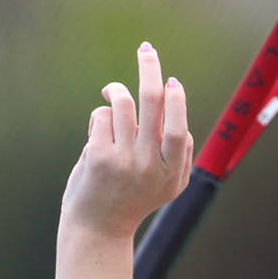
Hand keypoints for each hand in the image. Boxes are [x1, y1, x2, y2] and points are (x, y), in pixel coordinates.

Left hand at [60, 42, 193, 235]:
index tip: (172, 82)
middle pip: (153, 102)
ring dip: (115, 92)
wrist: (98, 230)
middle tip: (146, 49)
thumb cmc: (134, 198)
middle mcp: (150, 166)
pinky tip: (97, 132)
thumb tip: (178, 105)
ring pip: (122, 103)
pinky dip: (100, 117)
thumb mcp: (168, 184)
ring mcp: (123, 161)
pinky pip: (102, 116)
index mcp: (172, 172)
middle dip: (149, 67)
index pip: (177, 125)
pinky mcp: (98, 157)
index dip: (176, 99)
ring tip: (110, 94)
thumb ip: (180, 152)